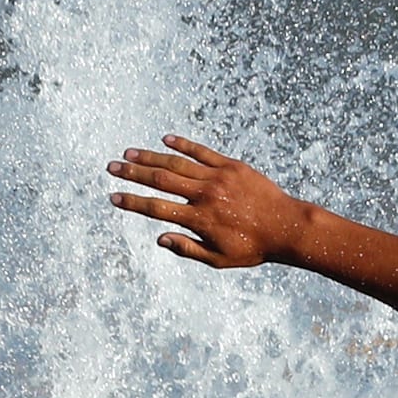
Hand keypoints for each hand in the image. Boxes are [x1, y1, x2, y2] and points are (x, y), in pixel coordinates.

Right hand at [107, 136, 317, 268]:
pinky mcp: (231, 166)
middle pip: (160, 180)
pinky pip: (202, 152)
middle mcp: (205, 195)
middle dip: (133, 173)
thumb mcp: (219, 259)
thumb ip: (187, 249)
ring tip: (129, 153)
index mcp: (199, 220)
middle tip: (111, 167)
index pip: (157, 209)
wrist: (286, 227)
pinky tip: (166, 139)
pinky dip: (183, 144)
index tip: (113, 197)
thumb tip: (159, 239)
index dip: (132, 202)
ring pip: (177, 163)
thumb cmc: (252, 248)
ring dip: (151, 156)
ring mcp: (218, 177)